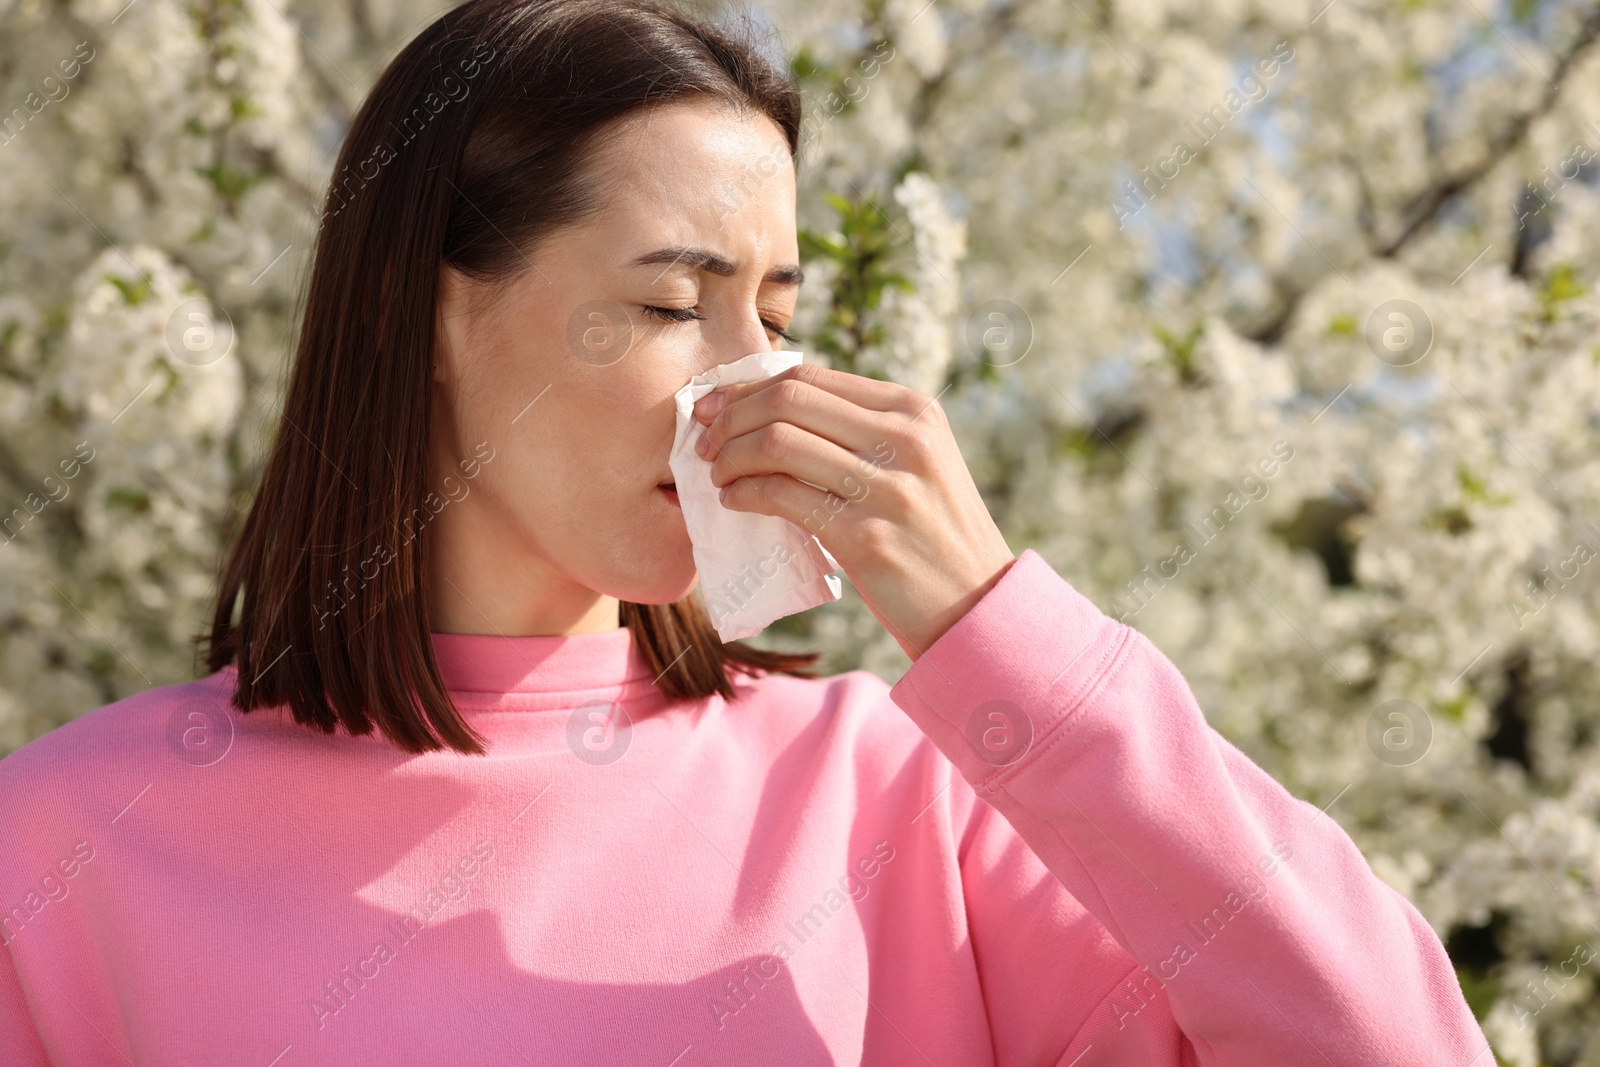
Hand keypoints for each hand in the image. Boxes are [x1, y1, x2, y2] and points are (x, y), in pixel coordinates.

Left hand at [691, 363, 1015, 658]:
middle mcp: (905, 438)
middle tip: (705, 441)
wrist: (976, 606)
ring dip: (730, 456)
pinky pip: (782, 496)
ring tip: (718, 475)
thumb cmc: (933, 534)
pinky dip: (744, 493)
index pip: (810, 376)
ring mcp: (888, 487)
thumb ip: (863, 429)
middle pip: (788, 399)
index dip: (749, 387)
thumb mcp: (918, 462)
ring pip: (777, 443)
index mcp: (913, 410)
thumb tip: (772, 406)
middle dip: (731, 416)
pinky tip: (735, 502)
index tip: (715, 406)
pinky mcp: (865, 537)